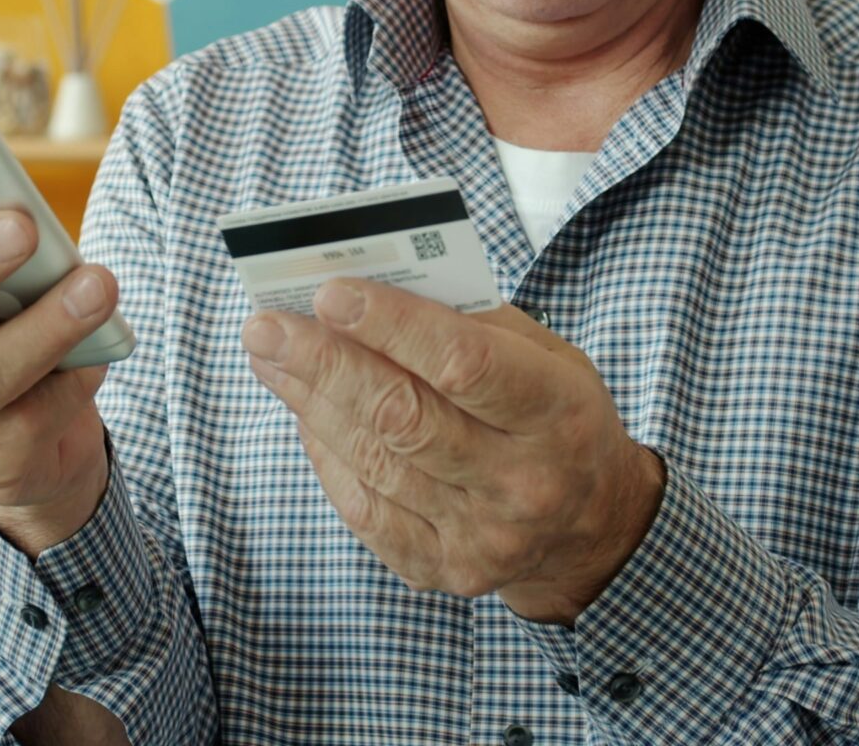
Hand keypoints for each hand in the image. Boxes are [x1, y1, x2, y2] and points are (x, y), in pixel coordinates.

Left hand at [242, 279, 665, 624]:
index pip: (464, 365)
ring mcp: (480, 537)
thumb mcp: (545, 356)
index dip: (391, 326)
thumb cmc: (555, 417)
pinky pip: (363, 509)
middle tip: (266, 326)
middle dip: (324, 364)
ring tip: (270, 356)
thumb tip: (370, 289)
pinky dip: (326, 454)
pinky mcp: (440, 570)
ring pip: (373, 461)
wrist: (592, 528)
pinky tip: (304, 412)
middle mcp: (521, 484)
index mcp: (557, 415)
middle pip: (403, 418)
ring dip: (309, 402)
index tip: (329, 292)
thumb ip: (471, 322)